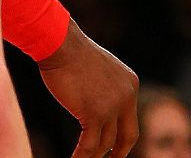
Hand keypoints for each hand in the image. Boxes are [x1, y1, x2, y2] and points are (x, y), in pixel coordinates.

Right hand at [37, 20, 137, 157]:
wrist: (60, 43)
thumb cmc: (70, 51)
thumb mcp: (98, 69)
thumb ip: (104, 87)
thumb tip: (97, 104)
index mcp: (130, 84)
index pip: (130, 118)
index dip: (122, 135)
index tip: (115, 146)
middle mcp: (126, 97)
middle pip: (128, 136)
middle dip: (120, 152)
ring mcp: (112, 107)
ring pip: (105, 144)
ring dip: (94, 156)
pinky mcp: (94, 114)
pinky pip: (89, 145)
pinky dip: (81, 156)